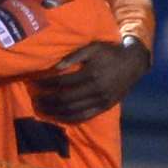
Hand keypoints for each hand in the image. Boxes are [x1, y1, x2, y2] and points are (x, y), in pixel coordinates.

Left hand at [33, 40, 150, 123]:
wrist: (133, 64)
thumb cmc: (110, 53)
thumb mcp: (93, 48)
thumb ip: (74, 56)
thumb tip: (56, 67)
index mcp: (91, 74)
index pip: (62, 82)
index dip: (46, 84)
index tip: (34, 83)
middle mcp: (96, 90)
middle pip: (65, 99)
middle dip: (48, 100)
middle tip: (35, 100)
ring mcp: (101, 101)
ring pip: (73, 111)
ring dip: (55, 112)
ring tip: (42, 110)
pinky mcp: (104, 108)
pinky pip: (84, 117)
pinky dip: (69, 119)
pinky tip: (58, 117)